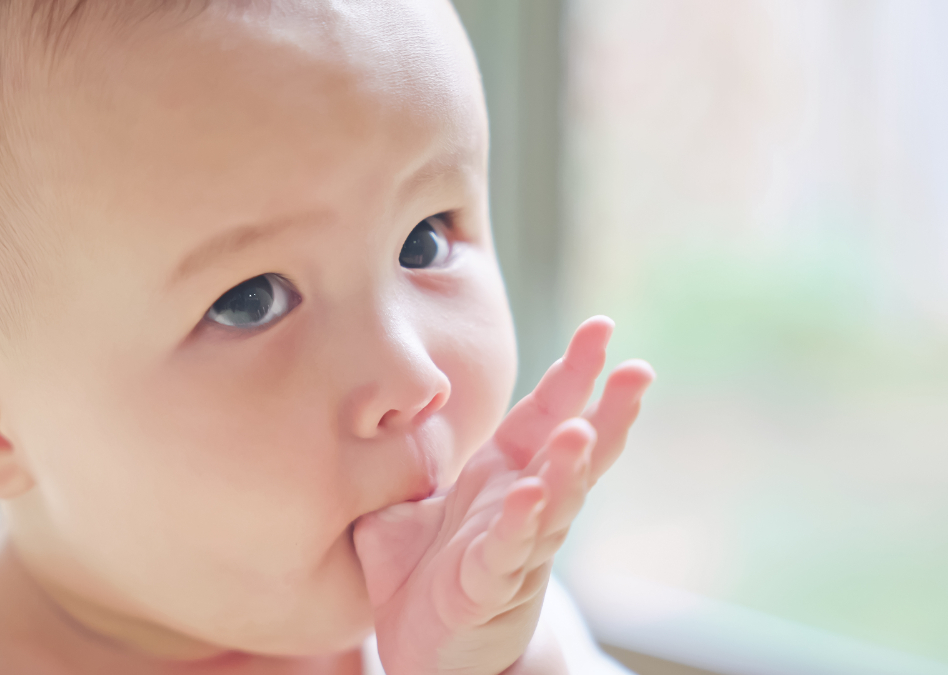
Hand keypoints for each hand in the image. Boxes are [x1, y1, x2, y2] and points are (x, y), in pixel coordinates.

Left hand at [353, 316, 653, 674]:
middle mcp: (521, 504)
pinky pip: (508, 549)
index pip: (545, 414)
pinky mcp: (489, 585)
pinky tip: (532, 493)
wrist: (422, 650)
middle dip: (605, 411)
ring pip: (554, 502)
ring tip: (583, 429)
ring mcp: (514, 546)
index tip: (602, 328)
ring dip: (568, 467)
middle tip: (637, 369)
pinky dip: (522, 522)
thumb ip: (401, 458)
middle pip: (570, 451)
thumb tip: (374, 410)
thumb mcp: (403, 503)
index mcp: (503, 474)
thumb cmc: (419, 573)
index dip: (573, 373)